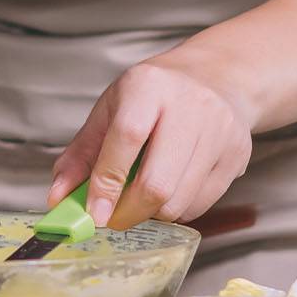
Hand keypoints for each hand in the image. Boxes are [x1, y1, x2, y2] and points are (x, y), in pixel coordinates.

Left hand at [46, 53, 252, 229]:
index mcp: (148, 85)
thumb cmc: (154, 95)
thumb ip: (82, 154)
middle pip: (157, 182)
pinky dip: (178, 209)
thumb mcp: (111, 109)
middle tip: (113, 218)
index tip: (93, 214)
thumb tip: (58, 198)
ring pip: (180, 201)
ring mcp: (219, 130)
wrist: (215, 78)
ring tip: (141, 198)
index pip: (127, 139)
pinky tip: (170, 189)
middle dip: (129, 212)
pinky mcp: (238, 154)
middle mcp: (189, 105)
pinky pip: (202, 203)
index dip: (107, 182)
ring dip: (153, 213)